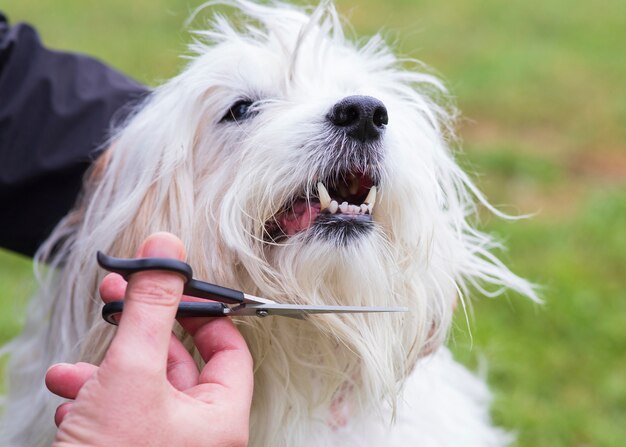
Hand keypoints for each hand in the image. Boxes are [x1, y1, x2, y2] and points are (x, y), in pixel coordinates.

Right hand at [45, 232, 252, 445]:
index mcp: (220, 419)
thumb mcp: (131, 374)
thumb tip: (167, 250)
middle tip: (117, 301)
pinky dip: (95, 404)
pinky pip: (121, 418)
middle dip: (140, 333)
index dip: (203, 313)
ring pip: (142, 391)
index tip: (174, 290)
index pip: (230, 350)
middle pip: (179, 364)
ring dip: (105, 371)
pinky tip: (69, 404)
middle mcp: (199, 436)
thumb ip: (151, 308)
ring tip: (72, 370)